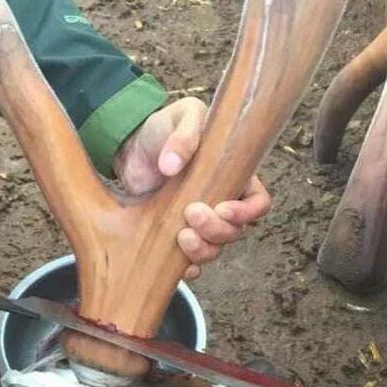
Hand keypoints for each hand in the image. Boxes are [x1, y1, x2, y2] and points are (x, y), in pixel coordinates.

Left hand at [113, 97, 271, 278]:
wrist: (129, 147)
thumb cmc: (164, 127)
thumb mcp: (180, 117)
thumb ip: (183, 135)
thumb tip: (171, 165)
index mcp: (233, 178)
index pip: (258, 203)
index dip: (247, 212)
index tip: (223, 208)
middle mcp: (221, 204)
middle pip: (236, 232)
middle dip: (217, 230)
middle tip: (191, 213)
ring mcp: (198, 224)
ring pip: (214, 250)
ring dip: (202, 250)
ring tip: (181, 236)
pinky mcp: (174, 237)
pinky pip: (189, 263)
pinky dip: (185, 268)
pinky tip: (174, 265)